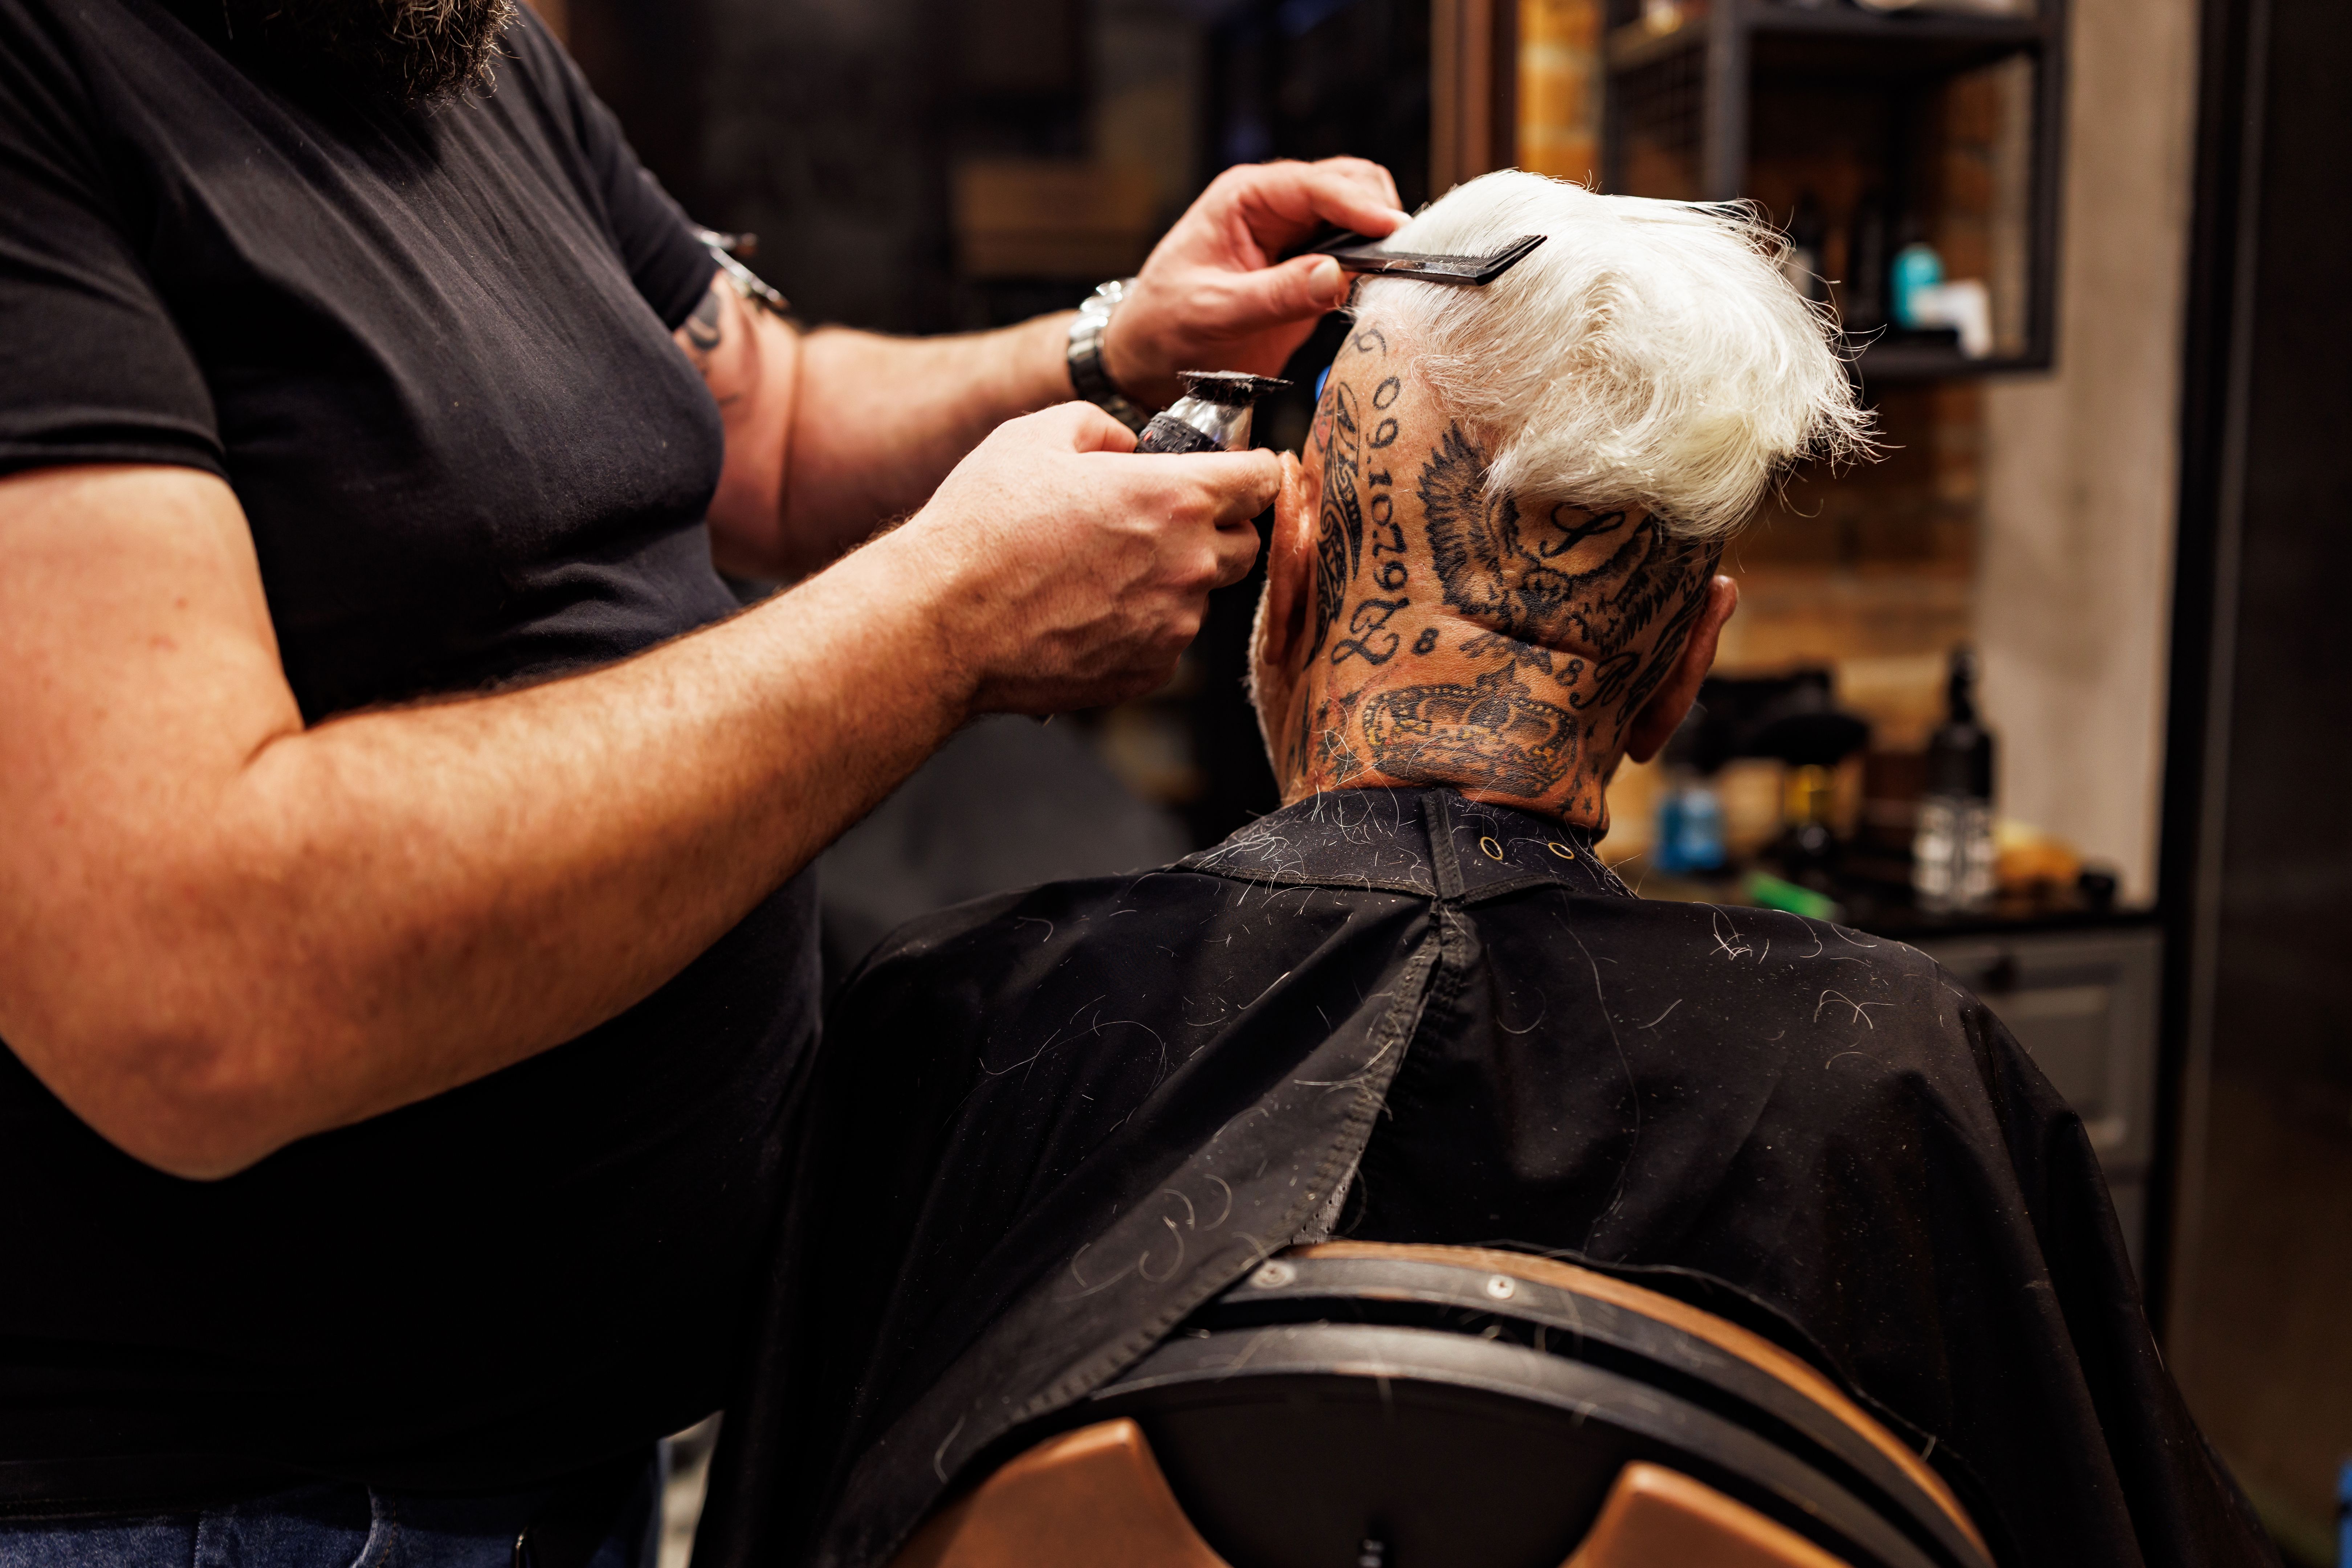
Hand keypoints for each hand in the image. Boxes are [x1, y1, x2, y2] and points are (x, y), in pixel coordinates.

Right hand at [906, 403, 1277, 714]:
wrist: (943, 621)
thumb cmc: (984, 526)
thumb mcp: (1036, 436)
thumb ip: (1101, 428)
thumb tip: (1128, 446)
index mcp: (1176, 497)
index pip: (1261, 479)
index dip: (1250, 470)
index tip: (1235, 473)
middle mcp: (1190, 565)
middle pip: (1244, 545)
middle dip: (1215, 528)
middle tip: (1158, 522)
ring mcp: (1173, 626)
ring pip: (1200, 597)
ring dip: (1170, 581)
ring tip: (1099, 573)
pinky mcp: (1148, 672)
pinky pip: (1165, 642)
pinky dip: (1140, 627)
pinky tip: (1085, 613)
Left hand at [1103, 158, 1408, 409]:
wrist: (1149, 357)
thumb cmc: (1165, 325)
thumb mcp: (1214, 312)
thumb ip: (1275, 295)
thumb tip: (1335, 275)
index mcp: (1244, 198)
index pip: (1314, 185)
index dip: (1358, 205)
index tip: (1393, 230)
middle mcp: (1274, 207)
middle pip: (1349, 185)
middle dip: (1377, 215)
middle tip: (1397, 257)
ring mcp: (1295, 236)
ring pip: (1359, 216)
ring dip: (1378, 240)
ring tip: (1392, 273)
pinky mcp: (1308, 269)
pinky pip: (1355, 256)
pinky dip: (1372, 267)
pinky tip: (1377, 287)